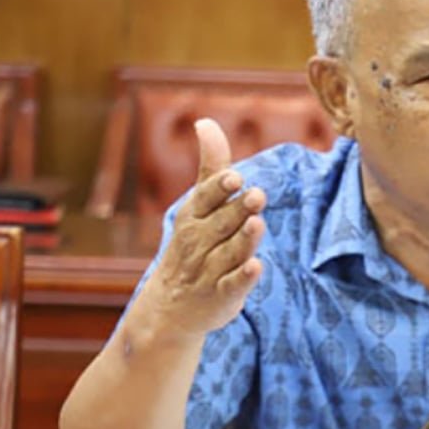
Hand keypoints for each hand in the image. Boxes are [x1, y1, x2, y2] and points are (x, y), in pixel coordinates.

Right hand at [142, 118, 266, 337]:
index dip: (219, 189)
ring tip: (257, 223)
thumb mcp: (198, 205)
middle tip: (256, 195)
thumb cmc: (193, 244)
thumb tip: (205, 121)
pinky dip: (244, 277)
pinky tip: (256, 267)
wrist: (171, 307)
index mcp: (193, 217)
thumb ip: (210, 167)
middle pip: (222, 224)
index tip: (234, 177)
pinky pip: (233, 285)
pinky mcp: (223, 295)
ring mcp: (210, 271)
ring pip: (229, 253)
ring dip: (244, 239)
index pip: (205, 199)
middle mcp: (199, 243)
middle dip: (238, 210)